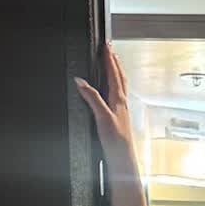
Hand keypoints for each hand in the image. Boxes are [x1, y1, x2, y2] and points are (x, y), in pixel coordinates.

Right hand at [74, 42, 138, 171]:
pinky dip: (114, 86)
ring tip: (113, 63)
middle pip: (120, 76)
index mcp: (119, 99)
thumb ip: (92, 98)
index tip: (106, 46)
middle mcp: (122, 102)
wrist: (123, 159)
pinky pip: (117, 95)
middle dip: (114, 61)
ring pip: (120, 85)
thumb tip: (81, 81)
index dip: (109, 59)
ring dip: (116, 72)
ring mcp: (121, 109)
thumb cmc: (116, 140)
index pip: (114, 73)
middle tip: (110, 49)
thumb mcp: (101, 117)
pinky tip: (112, 90)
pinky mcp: (119, 117)